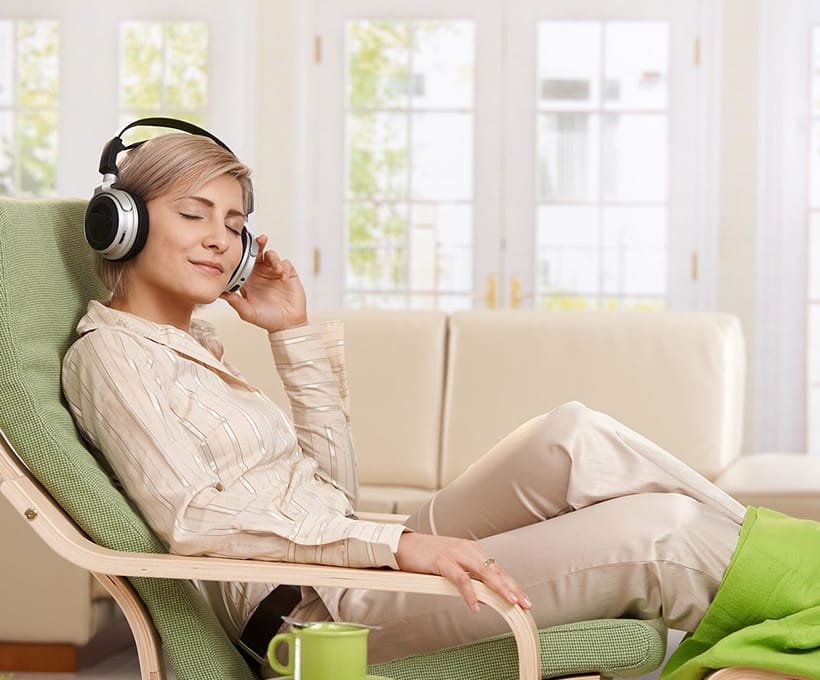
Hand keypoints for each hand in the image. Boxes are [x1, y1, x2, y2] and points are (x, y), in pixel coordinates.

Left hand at [220, 235, 307, 332]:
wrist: (287, 325)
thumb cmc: (266, 319)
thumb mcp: (247, 312)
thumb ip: (235, 302)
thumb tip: (221, 293)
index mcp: (249, 279)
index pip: (243, 262)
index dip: (242, 253)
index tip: (240, 247)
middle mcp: (261, 273)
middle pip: (258, 252)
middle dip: (259, 244)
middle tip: (261, 240)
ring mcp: (275, 272)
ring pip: (272, 255)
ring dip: (274, 259)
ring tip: (276, 270)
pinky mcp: (288, 274)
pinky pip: (286, 264)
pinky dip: (284, 267)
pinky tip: (282, 277)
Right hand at [395, 532, 530, 613]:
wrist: (403, 545)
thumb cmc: (426, 557)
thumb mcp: (452, 565)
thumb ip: (468, 578)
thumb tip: (484, 599)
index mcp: (471, 549)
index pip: (497, 568)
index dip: (512, 584)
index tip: (524, 599)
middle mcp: (467, 549)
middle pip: (495, 570)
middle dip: (512, 587)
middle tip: (525, 603)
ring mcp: (455, 553)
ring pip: (483, 572)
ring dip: (498, 588)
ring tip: (510, 603)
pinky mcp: (442, 561)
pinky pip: (460, 579)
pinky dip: (469, 594)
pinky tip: (475, 607)